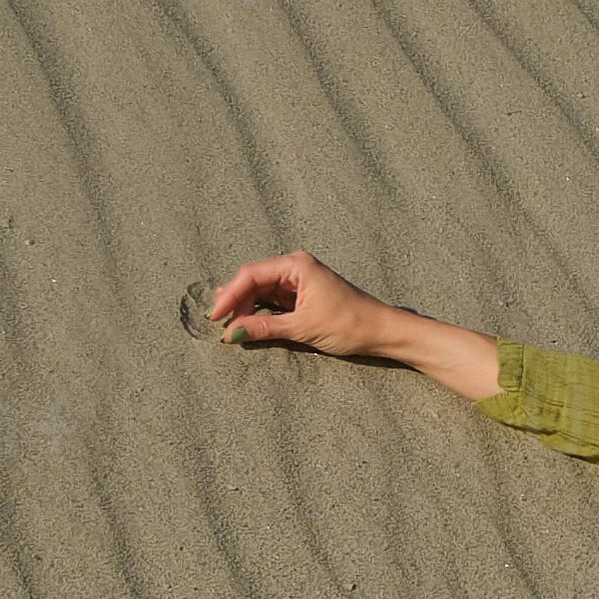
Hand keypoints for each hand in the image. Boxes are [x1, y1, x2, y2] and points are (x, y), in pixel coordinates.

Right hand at [202, 253, 500, 402]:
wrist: (382, 331)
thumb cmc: (349, 324)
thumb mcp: (302, 328)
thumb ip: (264, 328)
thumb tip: (231, 333)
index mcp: (297, 265)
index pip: (251, 275)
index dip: (230, 295)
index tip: (215, 317)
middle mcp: (297, 266)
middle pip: (253, 280)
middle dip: (235, 301)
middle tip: (218, 325)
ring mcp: (300, 280)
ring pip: (262, 291)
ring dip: (246, 308)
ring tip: (229, 327)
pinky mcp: (304, 295)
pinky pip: (273, 300)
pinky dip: (260, 312)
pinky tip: (247, 323)